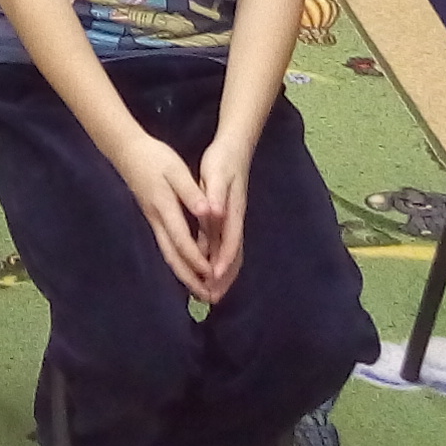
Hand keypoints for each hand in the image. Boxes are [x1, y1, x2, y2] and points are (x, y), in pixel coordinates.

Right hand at [109, 133, 223, 299]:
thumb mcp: (175, 169)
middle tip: (207, 297)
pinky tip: (189, 269)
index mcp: (165, 207)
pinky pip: (167, 247)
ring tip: (201, 291)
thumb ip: (191, 192)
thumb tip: (208, 212)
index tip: (212, 274)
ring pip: (168, 254)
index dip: (197, 259)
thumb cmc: (154, 158)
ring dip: (184, 275)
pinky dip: (179, 262)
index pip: (181, 240)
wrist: (126, 151)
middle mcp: (157, 220)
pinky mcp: (154, 219)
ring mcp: (154, 221)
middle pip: (172, 256)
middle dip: (189, 278)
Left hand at [191, 133, 253, 301]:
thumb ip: (215, 195)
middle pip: (232, 255)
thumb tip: (216, 213)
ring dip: (223, 274)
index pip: (229, 243)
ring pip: (230, 253)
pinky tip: (210, 270)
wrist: (235, 147)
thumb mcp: (215, 174)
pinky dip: (220, 261)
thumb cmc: (223, 160)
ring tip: (212, 293)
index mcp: (232, 212)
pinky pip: (225, 246)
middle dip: (224, 278)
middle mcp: (234, 220)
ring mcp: (232, 220)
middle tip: (211, 298)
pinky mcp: (227, 218)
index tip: (213, 279)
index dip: (222, 262)